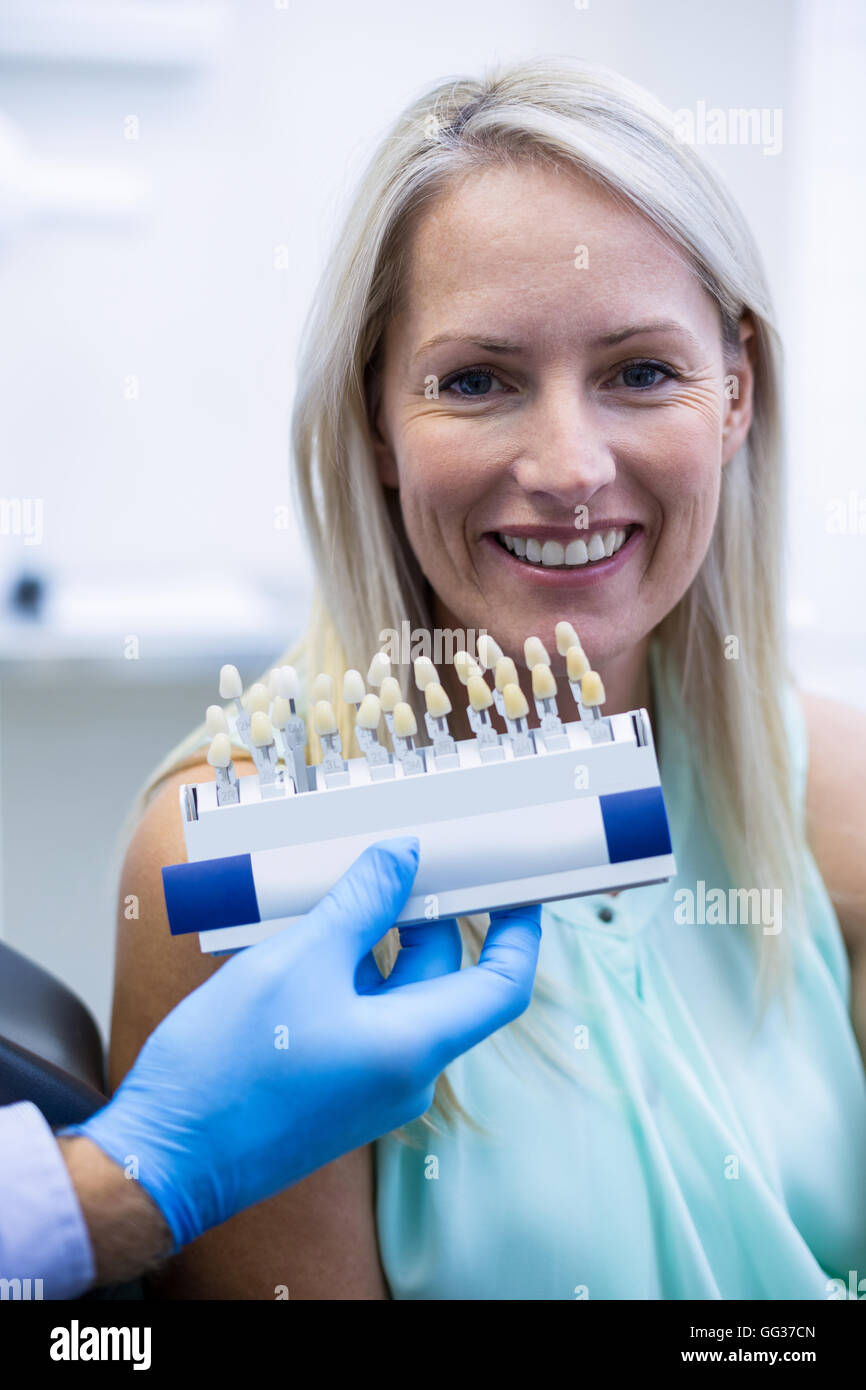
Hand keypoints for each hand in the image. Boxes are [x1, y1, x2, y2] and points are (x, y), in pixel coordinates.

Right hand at [71, 838, 540, 1250]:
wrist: (163, 1159)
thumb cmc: (228, 1067)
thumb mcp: (298, 961)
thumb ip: (360, 903)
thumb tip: (402, 858)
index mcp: (414, 1046)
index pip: (502, 985)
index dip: (520, 931)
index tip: (517, 886)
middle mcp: (405, 1074)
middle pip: (443, 980)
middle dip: (427, 917)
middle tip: (402, 859)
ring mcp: (369, 1087)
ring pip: (395, 997)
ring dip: (377, 942)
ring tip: (339, 890)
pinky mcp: (335, 1091)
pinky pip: (362, 1020)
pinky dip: (348, 975)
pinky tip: (308, 940)